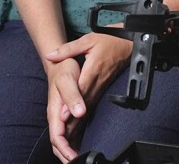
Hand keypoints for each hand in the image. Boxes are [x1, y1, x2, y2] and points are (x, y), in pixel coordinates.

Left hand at [42, 32, 133, 161]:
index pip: (81, 89)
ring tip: (66, 137)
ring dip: (77, 122)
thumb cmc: (109, 41)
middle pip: (83, 103)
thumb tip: (50, 55)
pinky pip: (92, 105)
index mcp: (93, 69)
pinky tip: (77, 128)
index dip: (71, 102)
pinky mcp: (102, 89)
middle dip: (72, 120)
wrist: (128, 44)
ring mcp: (101, 86)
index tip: (63, 115)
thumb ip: (68, 49)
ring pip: (88, 106)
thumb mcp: (88, 40)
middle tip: (61, 135)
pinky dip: (84, 117)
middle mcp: (97, 81)